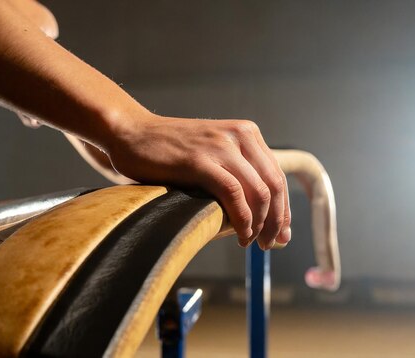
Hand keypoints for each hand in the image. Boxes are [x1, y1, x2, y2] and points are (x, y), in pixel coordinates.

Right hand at [105, 114, 290, 248]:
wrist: (130, 133)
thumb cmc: (166, 151)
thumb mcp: (210, 154)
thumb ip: (234, 174)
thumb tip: (258, 214)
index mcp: (246, 133)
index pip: (277, 176)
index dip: (284, 210)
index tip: (281, 235)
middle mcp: (239, 136)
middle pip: (274, 186)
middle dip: (276, 221)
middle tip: (269, 245)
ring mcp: (220, 146)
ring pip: (258, 192)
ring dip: (260, 224)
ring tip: (251, 243)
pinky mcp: (200, 161)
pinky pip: (234, 194)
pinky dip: (243, 219)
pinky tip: (241, 235)